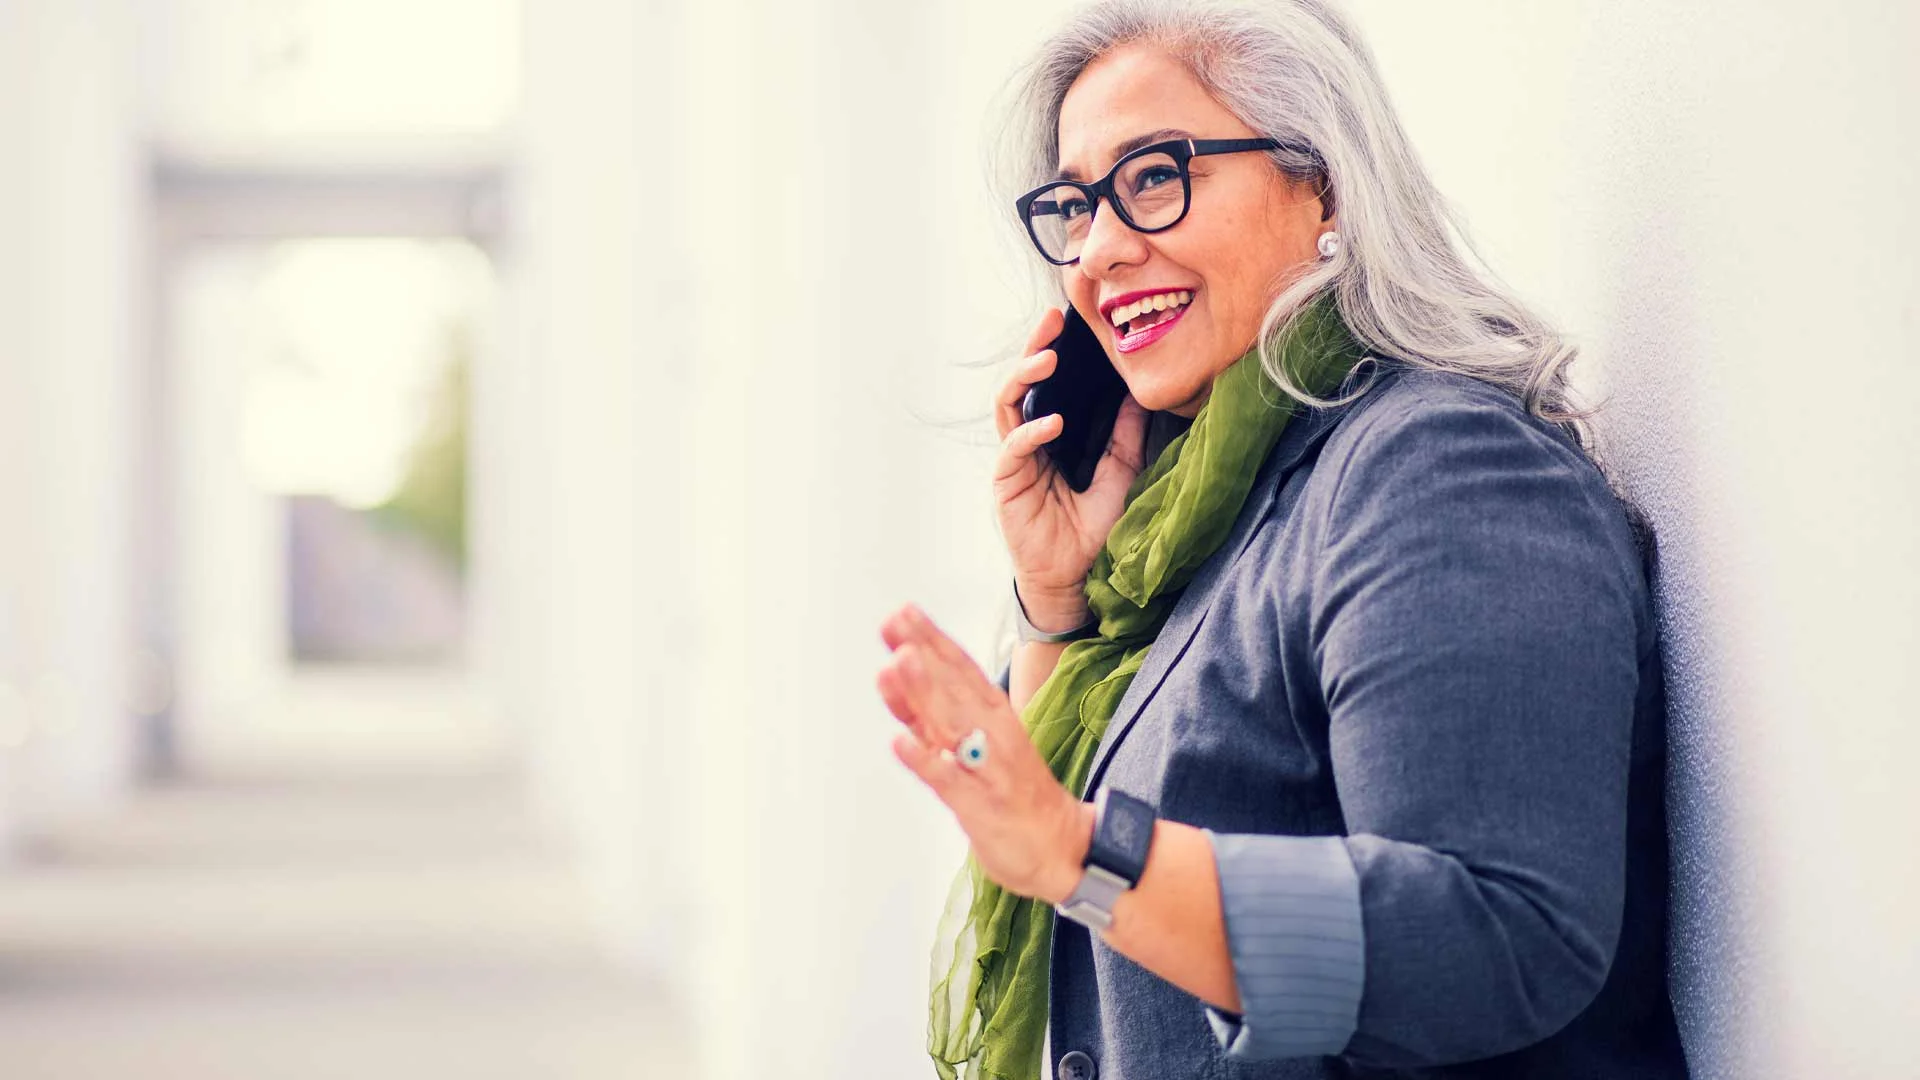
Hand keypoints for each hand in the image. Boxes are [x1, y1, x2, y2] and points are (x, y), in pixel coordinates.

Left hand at [877, 602, 1091, 903]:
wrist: (1063, 848)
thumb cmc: (1012, 793)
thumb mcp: (970, 745)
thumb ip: (931, 716)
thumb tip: (893, 676)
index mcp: (993, 716)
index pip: (960, 670)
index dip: (931, 640)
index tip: (903, 612)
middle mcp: (992, 734)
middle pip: (954, 687)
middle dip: (924, 653)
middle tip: (895, 621)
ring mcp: (986, 769)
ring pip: (952, 725)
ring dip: (924, 693)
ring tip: (896, 663)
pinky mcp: (979, 806)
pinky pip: (950, 781)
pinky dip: (926, 761)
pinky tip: (900, 742)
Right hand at [994, 307, 1150, 628]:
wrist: (1079, 580)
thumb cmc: (1093, 532)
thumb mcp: (1120, 473)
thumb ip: (1125, 436)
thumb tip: (1141, 394)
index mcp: (1049, 437)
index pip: (1045, 384)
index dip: (1051, 351)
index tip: (1066, 320)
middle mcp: (1026, 444)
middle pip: (1020, 385)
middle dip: (1032, 350)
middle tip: (1050, 322)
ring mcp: (1013, 463)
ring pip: (1007, 408)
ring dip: (1024, 379)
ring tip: (1047, 359)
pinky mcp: (1006, 486)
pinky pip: (1012, 450)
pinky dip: (1030, 433)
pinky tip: (1052, 422)